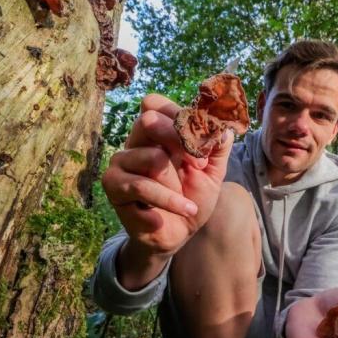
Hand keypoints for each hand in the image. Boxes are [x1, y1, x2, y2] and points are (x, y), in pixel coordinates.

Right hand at [102, 93, 233, 257]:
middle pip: (149, 120)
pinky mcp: (113, 185)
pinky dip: (168, 201)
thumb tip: (224, 128)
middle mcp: (135, 142)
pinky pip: (142, 186)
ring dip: (177, 185)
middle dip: (180, 142)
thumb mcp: (213, 171)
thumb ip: (218, 147)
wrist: (178, 234)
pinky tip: (180, 212)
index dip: (181, 118)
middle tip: (199, 166)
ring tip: (190, 205)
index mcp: (156, 133)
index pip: (156, 104)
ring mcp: (121, 162)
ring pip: (152, 157)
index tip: (202, 144)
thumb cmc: (192, 197)